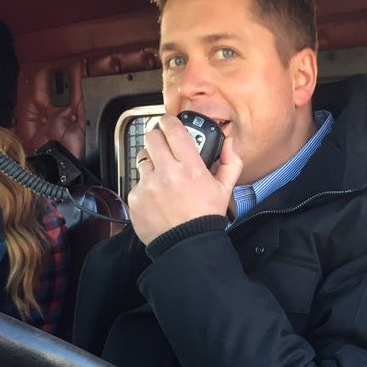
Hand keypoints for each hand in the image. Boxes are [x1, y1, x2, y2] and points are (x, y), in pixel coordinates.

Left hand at [128, 115, 242, 244]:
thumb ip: (230, 162)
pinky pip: (136, 182)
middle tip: (163, 145)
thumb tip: (229, 142)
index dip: (169, 121)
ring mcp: (148, 185)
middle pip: (152, 138)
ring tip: (162, 176)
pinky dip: (145, 186)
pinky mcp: (135, 198)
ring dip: (151, 163)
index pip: (173, 130)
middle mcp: (167, 173)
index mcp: (190, 168)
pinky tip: (157, 197)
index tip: (168, 122)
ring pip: (142, 159)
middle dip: (157, 138)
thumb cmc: (205, 217)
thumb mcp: (225, 189)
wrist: (187, 245)